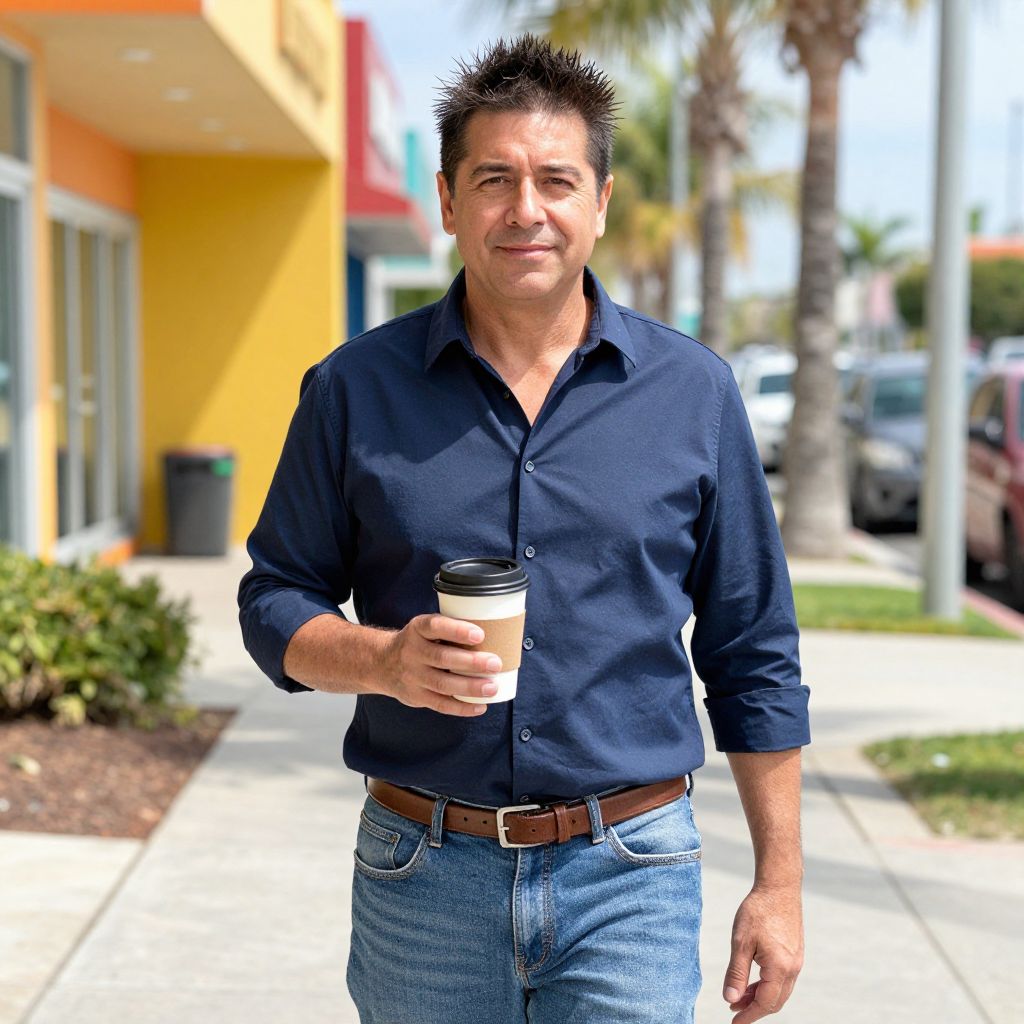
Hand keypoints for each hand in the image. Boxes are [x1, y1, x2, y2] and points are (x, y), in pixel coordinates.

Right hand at [380, 614, 502, 716]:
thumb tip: (494, 632)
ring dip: (470, 687)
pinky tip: (480, 707)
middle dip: (471, 662)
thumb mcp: (425, 627)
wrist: (382, 663)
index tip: (479, 634)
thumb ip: (450, 629)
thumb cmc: (418, 642)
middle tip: (495, 663)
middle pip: (442, 658)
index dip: (457, 630)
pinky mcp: (416, 696)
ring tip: (492, 687)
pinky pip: (440, 704)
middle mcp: (412, 652)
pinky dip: (461, 707)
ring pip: (442, 683)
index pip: (435, 626)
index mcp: (418, 630)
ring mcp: (413, 676)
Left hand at [723, 884, 803, 1022]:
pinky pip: (783, 978)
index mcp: (779, 968)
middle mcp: (792, 968)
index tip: (734, 1023)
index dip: (749, 1015)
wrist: (778, 887)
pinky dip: (767, 984)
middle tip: (734, 1011)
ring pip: (780, 991)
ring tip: (739, 996)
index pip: (765, 1003)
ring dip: (760, 997)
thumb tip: (730, 999)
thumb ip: (736, 973)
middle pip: (775, 1001)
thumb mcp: (740, 942)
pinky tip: (753, 980)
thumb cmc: (758, 911)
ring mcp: (796, 961)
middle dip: (754, 1009)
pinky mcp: (795, 953)